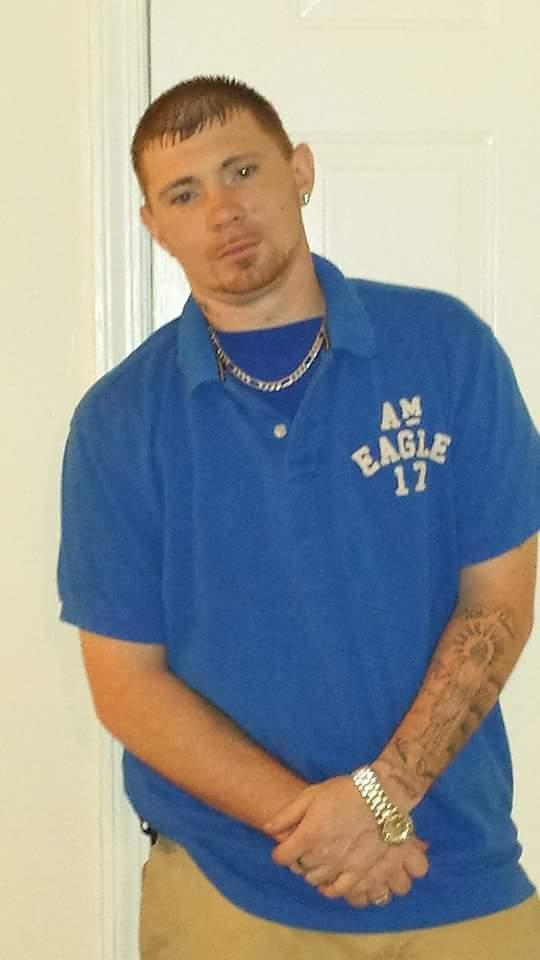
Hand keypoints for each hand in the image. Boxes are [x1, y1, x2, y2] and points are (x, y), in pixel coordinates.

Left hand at [264, 776, 428, 905]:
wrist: (380, 798)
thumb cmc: (343, 792)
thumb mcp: (311, 795)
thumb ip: (287, 814)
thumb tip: (268, 829)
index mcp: (307, 836)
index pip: (282, 857)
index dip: (281, 851)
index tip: (285, 846)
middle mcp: (321, 856)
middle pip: (299, 868)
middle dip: (298, 858)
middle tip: (305, 847)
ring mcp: (340, 866)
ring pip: (315, 880)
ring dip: (312, 871)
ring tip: (318, 858)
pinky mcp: (358, 872)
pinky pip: (338, 890)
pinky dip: (329, 889)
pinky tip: (329, 879)